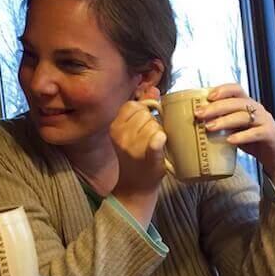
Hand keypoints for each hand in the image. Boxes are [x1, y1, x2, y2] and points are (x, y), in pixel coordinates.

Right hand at [109, 87, 166, 226]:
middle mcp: (121, 135)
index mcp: (115, 127)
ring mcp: (134, 147)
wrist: (135, 186)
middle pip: (146, 115)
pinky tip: (160, 141)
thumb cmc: (135, 156)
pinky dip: (158, 140)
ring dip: (159, 134)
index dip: (142, 113)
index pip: (133, 106)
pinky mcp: (148, 157)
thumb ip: (142, 109)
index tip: (142, 126)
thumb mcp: (131, 132)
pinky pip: (154, 141)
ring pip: (155, 125)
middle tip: (147, 140)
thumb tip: (153, 89)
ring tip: (153, 148)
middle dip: (151, 124)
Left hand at [195, 83, 274, 199]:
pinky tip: (229, 140)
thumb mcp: (237, 129)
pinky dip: (241, 136)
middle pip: (236, 102)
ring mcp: (265, 121)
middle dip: (216, 107)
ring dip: (225, 121)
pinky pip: (255, 133)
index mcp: (249, 105)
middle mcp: (257, 109)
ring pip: (244, 116)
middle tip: (200, 114)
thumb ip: (223, 123)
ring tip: (209, 127)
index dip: (223, 90)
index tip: (207, 96)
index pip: (236, 89)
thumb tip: (198, 123)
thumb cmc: (253, 142)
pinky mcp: (270, 134)